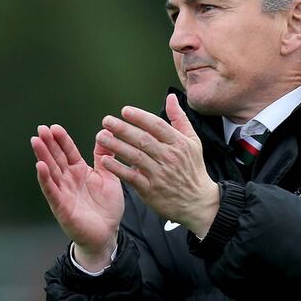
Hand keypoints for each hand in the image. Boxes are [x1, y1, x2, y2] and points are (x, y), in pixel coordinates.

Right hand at [31, 124, 122, 268]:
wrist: (107, 233)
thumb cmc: (106, 207)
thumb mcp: (109, 177)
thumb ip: (105, 157)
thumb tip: (106, 134)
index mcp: (80, 171)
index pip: (68, 152)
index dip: (62, 140)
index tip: (54, 127)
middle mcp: (69, 180)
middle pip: (56, 158)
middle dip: (48, 143)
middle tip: (41, 128)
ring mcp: (63, 192)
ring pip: (51, 171)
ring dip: (43, 156)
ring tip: (36, 141)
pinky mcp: (61, 206)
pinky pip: (52, 191)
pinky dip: (45, 179)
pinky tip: (39, 166)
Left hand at [96, 94, 219, 236]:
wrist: (198, 202)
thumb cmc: (193, 170)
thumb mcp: (193, 142)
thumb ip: (179, 119)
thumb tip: (171, 97)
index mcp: (179, 144)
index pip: (157, 126)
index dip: (140, 117)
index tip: (125, 111)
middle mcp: (169, 157)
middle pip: (143, 139)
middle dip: (123, 129)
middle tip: (107, 121)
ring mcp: (159, 174)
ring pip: (135, 156)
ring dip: (116, 145)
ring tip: (102, 137)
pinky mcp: (151, 190)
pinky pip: (131, 176)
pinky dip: (118, 168)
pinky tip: (106, 160)